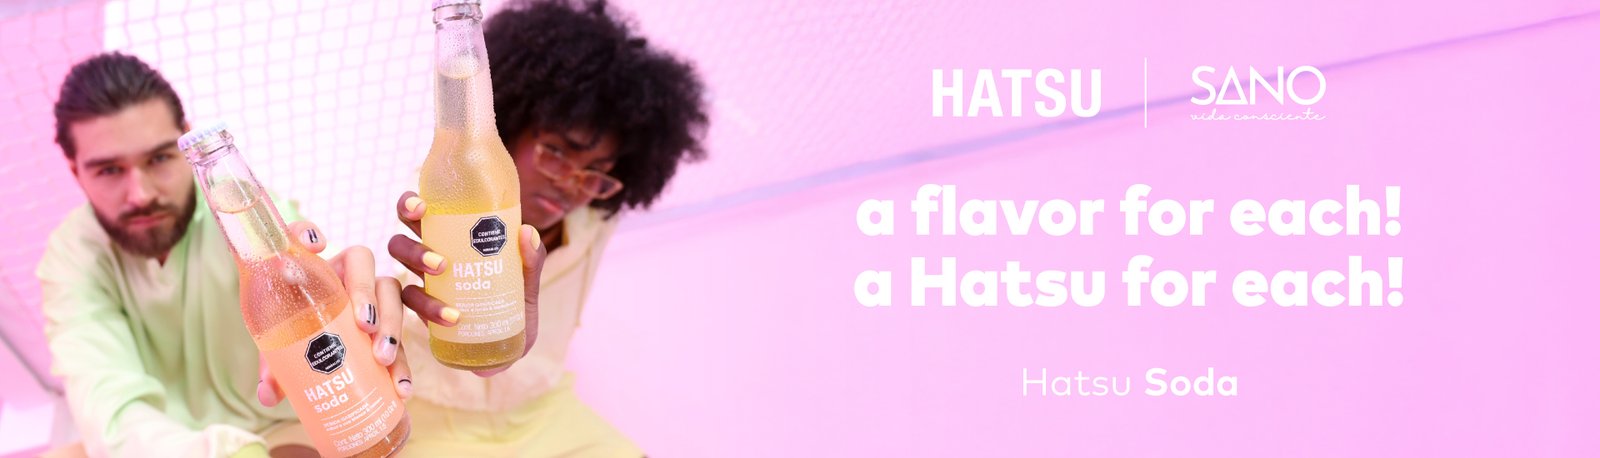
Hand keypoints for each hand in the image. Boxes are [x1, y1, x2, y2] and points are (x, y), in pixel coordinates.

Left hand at [256, 220, 413, 405]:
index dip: (306, 232)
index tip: (314, 247)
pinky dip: (404, 363)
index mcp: (312, 269)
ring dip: (391, 325)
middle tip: (363, 327)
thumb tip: (268, 394)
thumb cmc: (293, 339)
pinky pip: (402, 339)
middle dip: (368, 294)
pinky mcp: (388, 330)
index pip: (303, 236)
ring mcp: (372, 300)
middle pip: (365, 265)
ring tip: (383, 358)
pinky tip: (401, 386)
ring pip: (393, 296)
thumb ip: (273, 367)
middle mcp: (345, 277)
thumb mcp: (280, 347)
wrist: (312, 357)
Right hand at [387, 191, 546, 376]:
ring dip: (417, 268)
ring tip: (444, 274)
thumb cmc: (515, 301)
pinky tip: (453, 316)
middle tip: (439, 260)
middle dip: (410, 245)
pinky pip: (412, 305)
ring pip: (400, 269)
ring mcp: (426, 285)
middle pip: (399, 241)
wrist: (512, 344)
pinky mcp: (424, 313)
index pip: (419, 213)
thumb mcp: (527, 279)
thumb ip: (530, 258)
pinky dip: (429, 308)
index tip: (421, 206)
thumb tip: (526, 232)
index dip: (408, 205)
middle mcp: (430, 257)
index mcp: (450, 238)